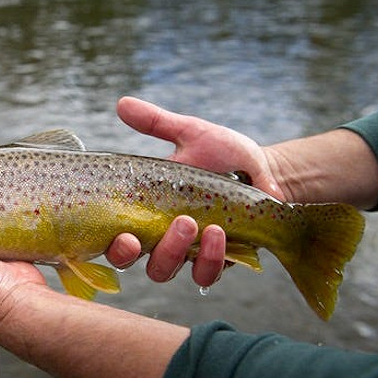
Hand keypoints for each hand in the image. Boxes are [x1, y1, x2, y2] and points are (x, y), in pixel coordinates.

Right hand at [105, 96, 283, 286]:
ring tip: (194, 225)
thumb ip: (156, 122)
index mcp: (145, 210)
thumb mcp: (191, 134)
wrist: (267, 170)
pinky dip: (209, 259)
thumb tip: (121, 103)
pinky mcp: (216, 260)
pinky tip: (219, 234)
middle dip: (132, 255)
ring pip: (164, 271)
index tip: (120, 234)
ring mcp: (187, 251)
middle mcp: (160, 236)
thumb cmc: (224, 153)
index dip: (111, 245)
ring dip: (173, 253)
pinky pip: (205, 274)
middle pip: (132, 261)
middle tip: (140, 237)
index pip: (115, 236)